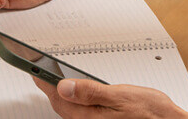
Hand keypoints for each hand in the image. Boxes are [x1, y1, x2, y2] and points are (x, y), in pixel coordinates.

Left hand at [34, 78, 187, 118]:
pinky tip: (78, 97)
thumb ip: (90, 91)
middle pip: (62, 108)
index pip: (59, 99)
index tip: (36, 72)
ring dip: (62, 99)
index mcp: (91, 116)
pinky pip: (82, 116)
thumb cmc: (151, 112)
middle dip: (51, 92)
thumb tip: (64, 86)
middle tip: (41, 76)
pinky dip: (75, 105)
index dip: (45, 84)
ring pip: (71, 113)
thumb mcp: (121, 95)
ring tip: (55, 83)